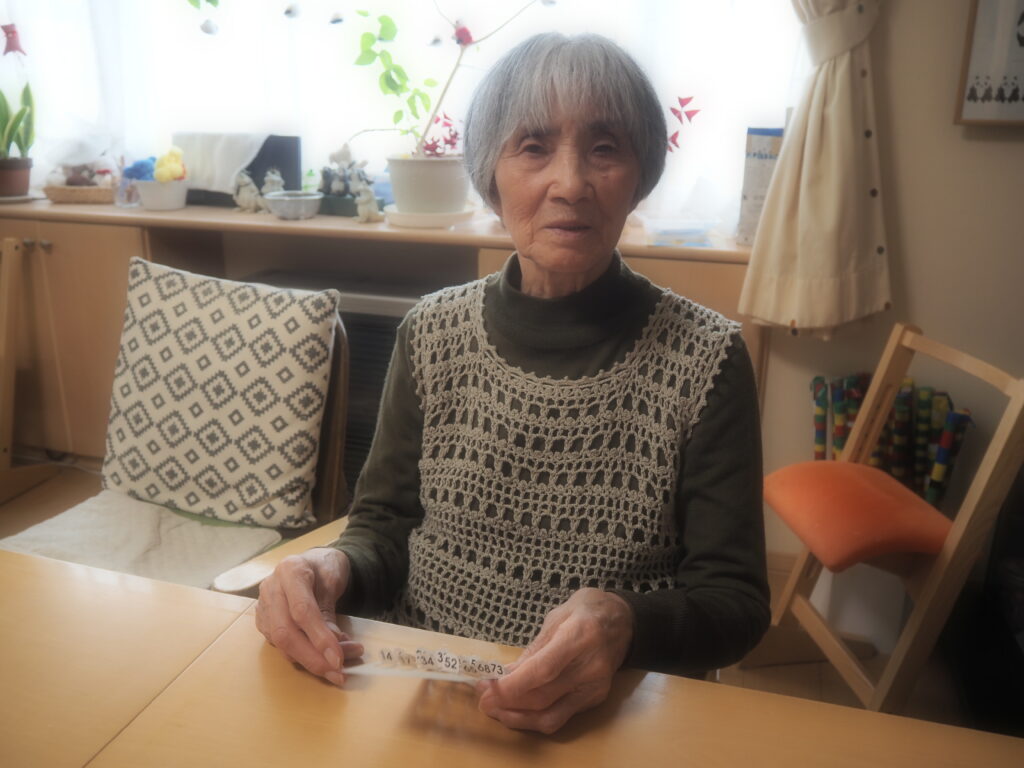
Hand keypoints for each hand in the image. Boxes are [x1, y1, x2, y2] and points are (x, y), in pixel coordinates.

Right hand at [255, 547, 363, 685]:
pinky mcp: (263, 620)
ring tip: (337, 665)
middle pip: (285, 632)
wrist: (313, 561)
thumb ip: (329, 612)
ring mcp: (263, 605)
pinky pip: (280, 645)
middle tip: (337, 673)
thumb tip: (333, 646)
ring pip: (281, 643)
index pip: (301, 611)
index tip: (338, 660)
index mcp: (290, 570)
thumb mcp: (334, 580)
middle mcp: (271, 588)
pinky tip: (322, 656)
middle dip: (312, 658)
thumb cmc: (325, 567)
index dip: (319, 638)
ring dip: (310, 660)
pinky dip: (302, 655)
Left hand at [477, 588, 633, 733]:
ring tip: (495, 708)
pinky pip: (561, 716)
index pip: (543, 671)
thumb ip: (533, 648)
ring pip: (551, 715)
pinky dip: (535, 716)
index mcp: (579, 636)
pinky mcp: (595, 698)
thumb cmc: (588, 610)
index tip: (486, 688)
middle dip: (507, 702)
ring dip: (518, 717)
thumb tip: (505, 674)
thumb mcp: (557, 616)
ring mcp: (595, 686)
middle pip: (543, 697)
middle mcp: (590, 666)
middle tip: (482, 697)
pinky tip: (518, 709)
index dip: (512, 686)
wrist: (626, 621)